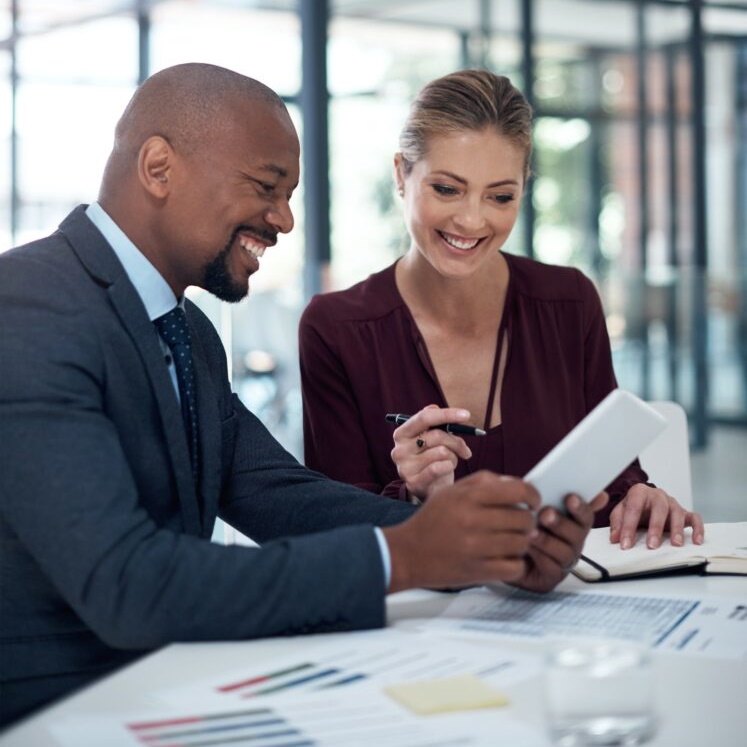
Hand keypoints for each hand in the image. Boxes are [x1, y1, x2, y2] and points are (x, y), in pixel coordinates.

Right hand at [382, 470, 538, 592]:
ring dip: (522, 543)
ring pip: (523, 543)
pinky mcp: (478, 572)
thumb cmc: (432, 520)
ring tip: (511, 541)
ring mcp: (476, 548)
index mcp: (468, 497)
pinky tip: (506, 558)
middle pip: (524, 519)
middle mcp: (473, 520)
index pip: (518, 491)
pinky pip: (515, 567)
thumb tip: (518, 484)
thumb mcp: (452, 491)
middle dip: (527, 521)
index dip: (533, 496)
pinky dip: (516, 564)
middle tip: (520, 524)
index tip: (533, 502)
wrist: (407, 553)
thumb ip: (485, 482)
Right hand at [390, 405, 473, 499]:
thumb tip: (433, 407)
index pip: (424, 417)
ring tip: (449, 463)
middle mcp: (398, 449)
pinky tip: (447, 470)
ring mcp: (404, 467)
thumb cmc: (433, 458)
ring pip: (441, 452)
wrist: (429, 488)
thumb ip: (433, 423)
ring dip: (452, 457)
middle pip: (436, 435)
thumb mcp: (433, 439)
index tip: (466, 415)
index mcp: (401, 434)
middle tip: (465, 450)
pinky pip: (439, 468)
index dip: (447, 414)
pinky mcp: (413, 483)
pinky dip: (449, 467)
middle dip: (456, 441)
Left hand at [511, 492, 608, 592]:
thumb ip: (550, 494)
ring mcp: (564, 562)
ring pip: (565, 552)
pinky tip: (526, 547)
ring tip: (532, 532)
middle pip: (577, 534)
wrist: (503, 555)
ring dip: (548, 540)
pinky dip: (539, 556)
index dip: (581, 507)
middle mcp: (573, 543)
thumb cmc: (522, 527)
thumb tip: (582, 486)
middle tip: (546, 514)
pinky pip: (551, 568)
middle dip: (561, 523)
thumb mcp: (533, 507)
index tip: (570, 498)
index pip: (585, 515)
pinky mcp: (551, 577)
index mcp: (573, 524)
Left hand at [609, 483, 704, 549]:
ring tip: (675, 544)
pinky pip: (695, 518)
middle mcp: (658, 495)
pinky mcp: (684, 512)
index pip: (633, 508)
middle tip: (652, 545)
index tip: (625, 544)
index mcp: (639, 492)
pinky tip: (696, 541)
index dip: (628, 527)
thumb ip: (617, 523)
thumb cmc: (633, 507)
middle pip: (659, 509)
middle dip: (656, 528)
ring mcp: (672, 503)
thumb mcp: (620, 512)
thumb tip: (615, 538)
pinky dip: (698, 529)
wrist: (644, 500)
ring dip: (677, 529)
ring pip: (677, 513)